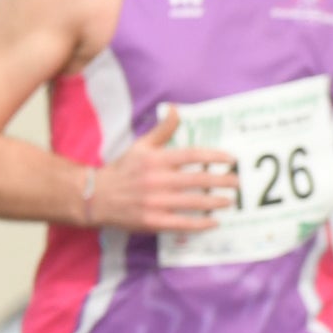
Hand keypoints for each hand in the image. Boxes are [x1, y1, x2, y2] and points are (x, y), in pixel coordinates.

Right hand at [86, 110, 236, 233]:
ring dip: (215, 202)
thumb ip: (162, 130)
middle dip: (222, 181)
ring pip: (193, 202)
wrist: (95, 197)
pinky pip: (182, 223)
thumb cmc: (122, 171)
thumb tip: (176, 109)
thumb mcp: (140, 146)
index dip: (214, 156)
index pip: (191, 155)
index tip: (231, 159)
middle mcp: (156, 180)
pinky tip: (213, 222)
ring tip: (230, 201)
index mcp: (155, 160)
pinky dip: (200, 223)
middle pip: (197, 179)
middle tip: (237, 182)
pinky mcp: (152, 221)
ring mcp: (155, 202)